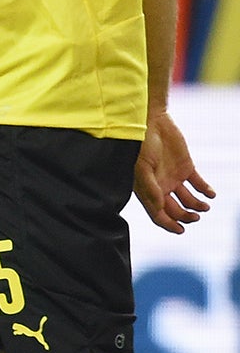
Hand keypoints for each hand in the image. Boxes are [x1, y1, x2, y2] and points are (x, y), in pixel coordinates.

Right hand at [136, 107, 215, 233]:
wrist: (151, 122)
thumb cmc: (141, 145)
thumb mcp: (142, 167)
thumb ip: (150, 188)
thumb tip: (159, 207)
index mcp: (147, 190)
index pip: (158, 214)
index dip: (168, 224)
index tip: (180, 230)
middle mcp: (161, 187)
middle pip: (174, 210)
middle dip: (185, 217)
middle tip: (196, 217)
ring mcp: (174, 178)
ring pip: (188, 200)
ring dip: (197, 206)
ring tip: (205, 207)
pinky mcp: (186, 168)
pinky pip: (198, 184)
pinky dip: (206, 191)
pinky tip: (211, 195)